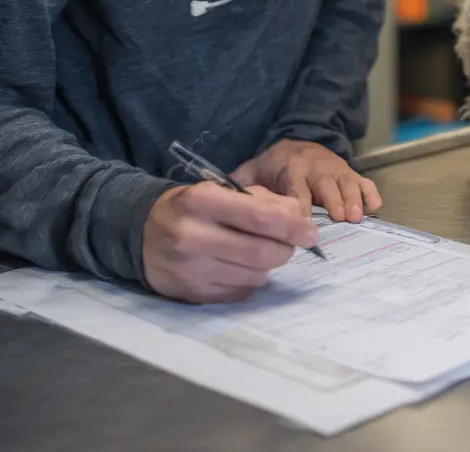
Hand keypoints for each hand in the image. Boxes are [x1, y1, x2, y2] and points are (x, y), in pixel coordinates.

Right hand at [142, 182, 318, 303]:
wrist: (143, 233)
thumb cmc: (192, 207)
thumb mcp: (222, 191)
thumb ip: (264, 199)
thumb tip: (299, 216)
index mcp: (202, 201)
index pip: (259, 217)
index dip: (292, 226)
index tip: (312, 233)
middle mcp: (193, 235)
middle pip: (261, 251)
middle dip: (286, 249)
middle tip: (291, 244)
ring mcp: (191, 268)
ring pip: (254, 275)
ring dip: (268, 265)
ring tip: (261, 252)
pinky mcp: (191, 293)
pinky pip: (239, 292)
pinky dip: (250, 280)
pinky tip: (240, 267)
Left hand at [233, 139, 381, 223]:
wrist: (298, 143)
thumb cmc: (274, 166)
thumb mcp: (253, 171)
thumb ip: (239, 186)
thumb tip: (219, 202)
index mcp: (290, 168)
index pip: (295, 189)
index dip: (300, 206)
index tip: (302, 224)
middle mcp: (315, 168)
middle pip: (325, 185)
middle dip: (332, 201)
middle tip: (340, 219)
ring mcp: (335, 170)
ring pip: (347, 182)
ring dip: (353, 199)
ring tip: (356, 216)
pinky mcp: (349, 172)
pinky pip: (363, 181)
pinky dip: (369, 193)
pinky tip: (374, 206)